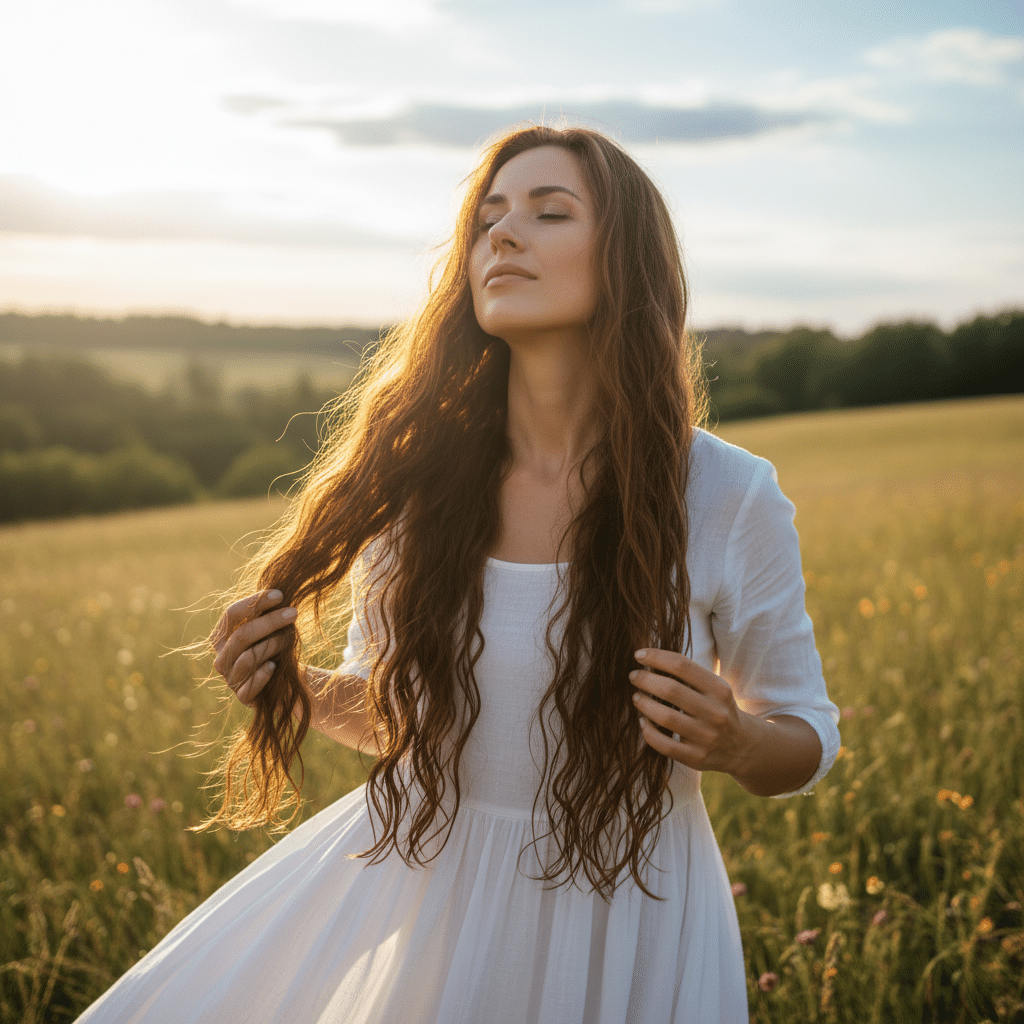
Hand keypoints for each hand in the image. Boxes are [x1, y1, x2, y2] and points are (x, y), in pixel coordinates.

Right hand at [211, 590, 296, 705]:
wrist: (286, 680)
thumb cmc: (275, 646)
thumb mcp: (270, 627)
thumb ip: (266, 612)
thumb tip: (277, 592)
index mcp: (222, 636)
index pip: (231, 614)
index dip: (254, 603)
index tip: (280, 595)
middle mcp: (222, 657)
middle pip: (241, 635)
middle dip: (269, 622)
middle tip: (293, 613)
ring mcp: (231, 679)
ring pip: (247, 658)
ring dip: (272, 645)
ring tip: (289, 637)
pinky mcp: (243, 697)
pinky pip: (250, 685)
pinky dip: (262, 674)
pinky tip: (274, 667)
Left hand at [630, 647, 753, 778]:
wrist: (742, 746)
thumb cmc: (718, 708)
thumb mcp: (715, 688)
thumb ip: (689, 675)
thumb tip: (649, 658)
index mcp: (719, 689)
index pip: (682, 666)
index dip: (656, 657)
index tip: (638, 654)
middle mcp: (715, 713)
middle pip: (670, 690)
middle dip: (645, 680)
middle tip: (634, 676)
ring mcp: (706, 737)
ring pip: (664, 717)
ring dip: (643, 703)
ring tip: (636, 696)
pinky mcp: (697, 758)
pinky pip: (664, 745)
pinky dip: (648, 731)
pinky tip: (643, 721)